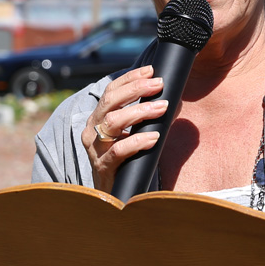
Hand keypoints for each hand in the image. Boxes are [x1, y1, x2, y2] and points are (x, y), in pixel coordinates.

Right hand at [82, 65, 167, 192]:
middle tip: (159, 84)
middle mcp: (91, 130)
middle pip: (109, 101)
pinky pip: (118, 150)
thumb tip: (172, 98)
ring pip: (112, 121)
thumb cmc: (128, 161)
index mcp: (98, 119)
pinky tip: (154, 137)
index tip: (151, 70)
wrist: (116, 195)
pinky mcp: (103, 167)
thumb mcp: (133, 134)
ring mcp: (95, 149)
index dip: (130, 78)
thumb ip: (145, 117)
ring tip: (162, 108)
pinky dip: (138, 141)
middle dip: (136, 89)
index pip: (111, 91)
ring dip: (139, 111)